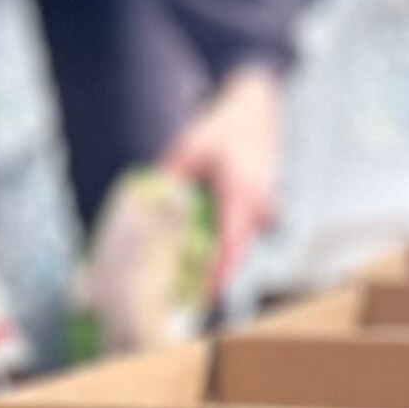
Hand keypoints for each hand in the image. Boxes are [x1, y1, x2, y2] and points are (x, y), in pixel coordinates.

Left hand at [159, 66, 282, 297]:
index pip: (229, 246)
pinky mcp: (260, 206)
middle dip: (214, 278)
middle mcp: (257, 206)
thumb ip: (170, 177)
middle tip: (188, 299)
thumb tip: (146, 203)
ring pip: (239, 246)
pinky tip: (201, 253)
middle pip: (236, 254)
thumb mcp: (189, 148)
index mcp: (241, 194)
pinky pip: (241, 235)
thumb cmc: (223, 127)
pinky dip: (224, 247)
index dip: (215, 274)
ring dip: (219, 264)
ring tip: (191, 283)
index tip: (198, 296)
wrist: (256, 108)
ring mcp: (262, 208)